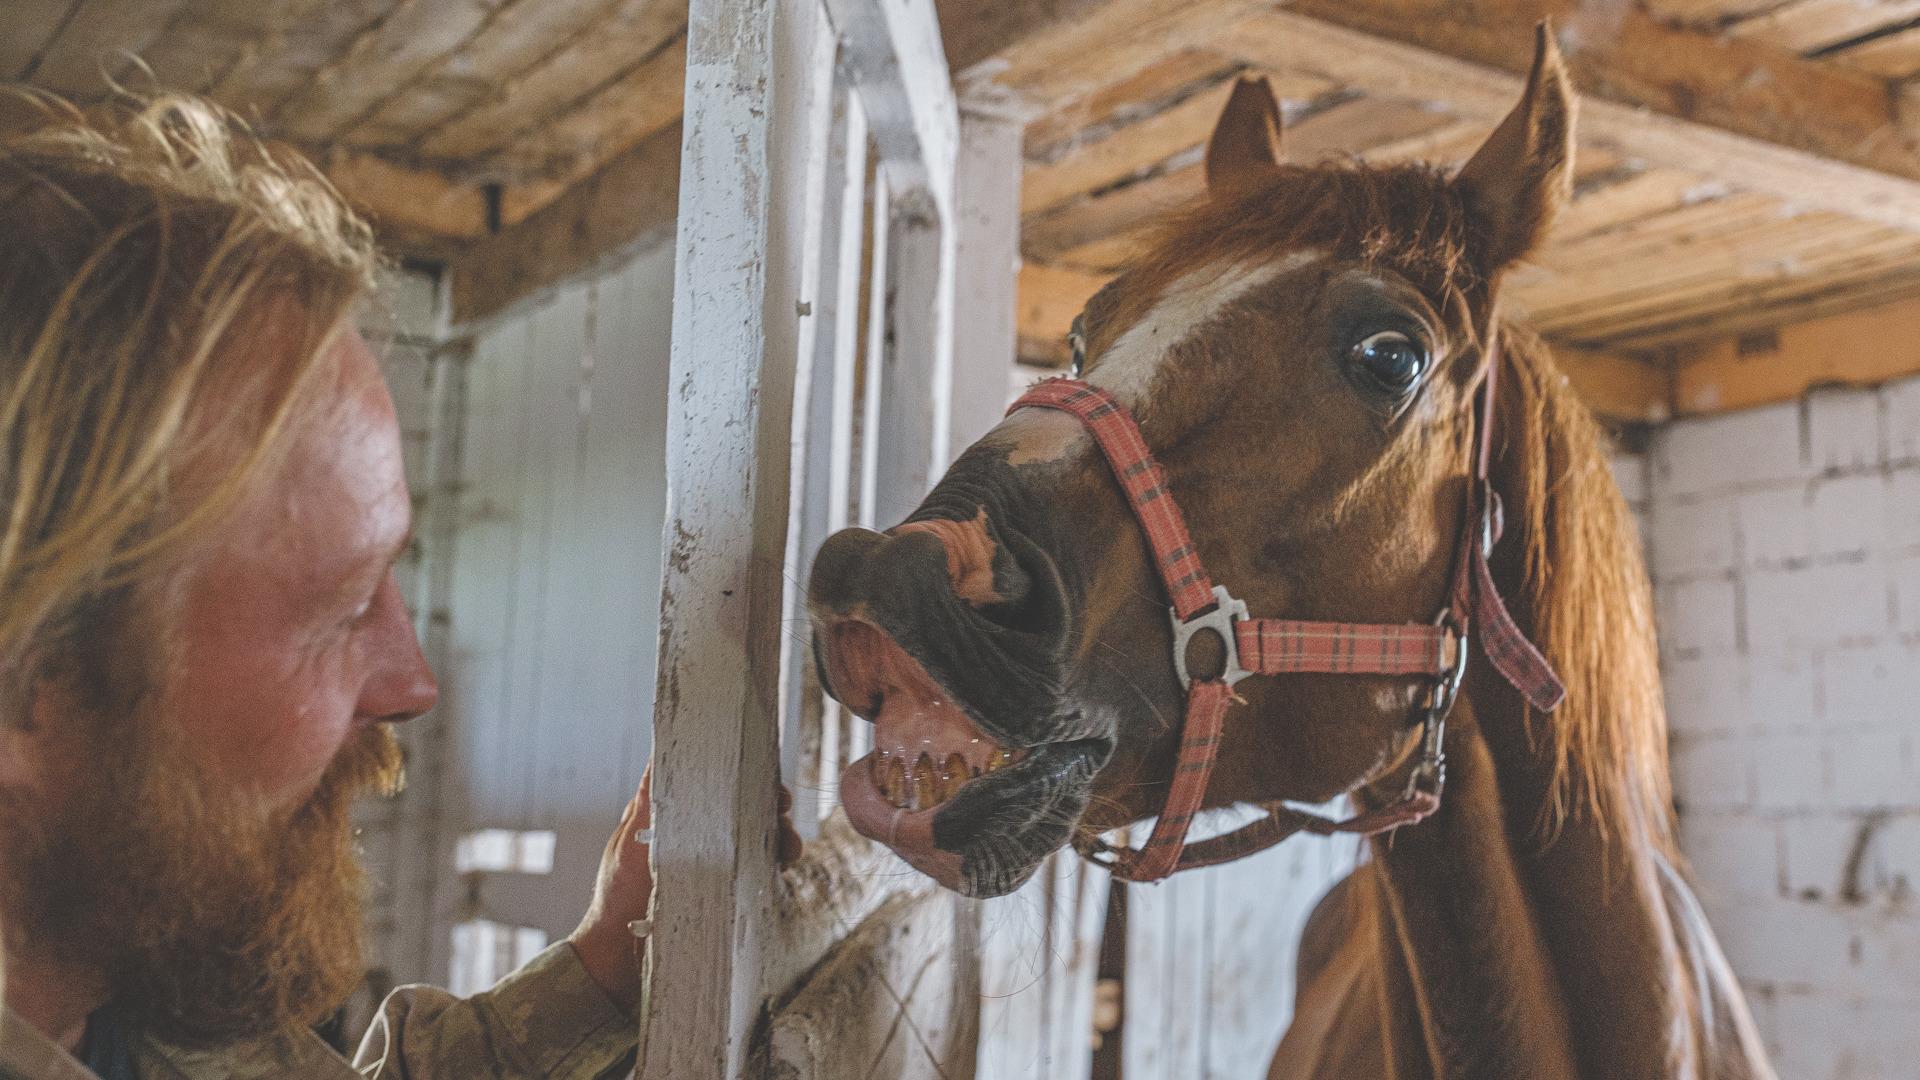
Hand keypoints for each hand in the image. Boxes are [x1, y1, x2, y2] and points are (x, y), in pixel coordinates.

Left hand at [567, 766, 804, 1010]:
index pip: (719, 789)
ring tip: (789, 849)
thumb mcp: (629, 844)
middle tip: (782, 815)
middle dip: (771, 811)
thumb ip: (649, 805)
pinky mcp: (725, 899)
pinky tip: (779, 873)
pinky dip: (772, 872)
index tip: (765, 781)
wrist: (617, 958)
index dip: (746, 782)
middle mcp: (701, 842)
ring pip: (759, 846)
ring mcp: (716, 870)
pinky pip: (757, 879)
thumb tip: (658, 757)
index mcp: (678, 820)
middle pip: (747, 815)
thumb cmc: (616, 898)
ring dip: (779, 842)